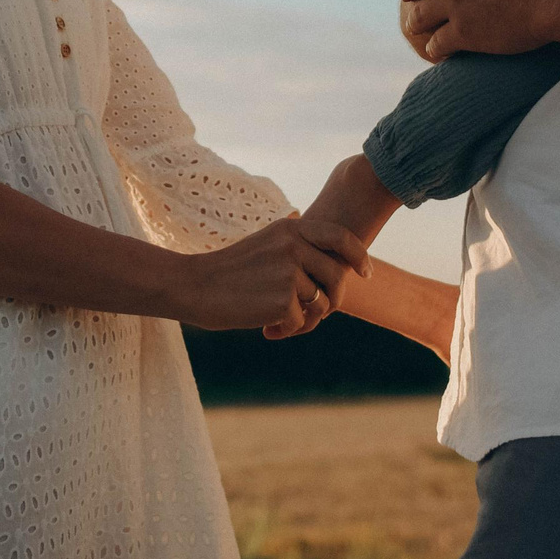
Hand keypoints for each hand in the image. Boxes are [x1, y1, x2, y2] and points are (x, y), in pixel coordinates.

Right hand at [175, 214, 367, 332]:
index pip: (340, 237)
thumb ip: (298, 250)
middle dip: (333, 299)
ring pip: (321, 303)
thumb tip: (340, 269)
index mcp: (290, 228)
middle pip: (337, 276)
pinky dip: (286, 329)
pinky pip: (301, 321)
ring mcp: (289, 272)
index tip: (365, 273)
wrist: (194, 287)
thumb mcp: (267, 245)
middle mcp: (294, 245)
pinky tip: (265, 328)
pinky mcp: (283, 299)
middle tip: (317, 314)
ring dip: (307, 319)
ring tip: (281, 323)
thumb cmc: (231, 272)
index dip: (358, 256)